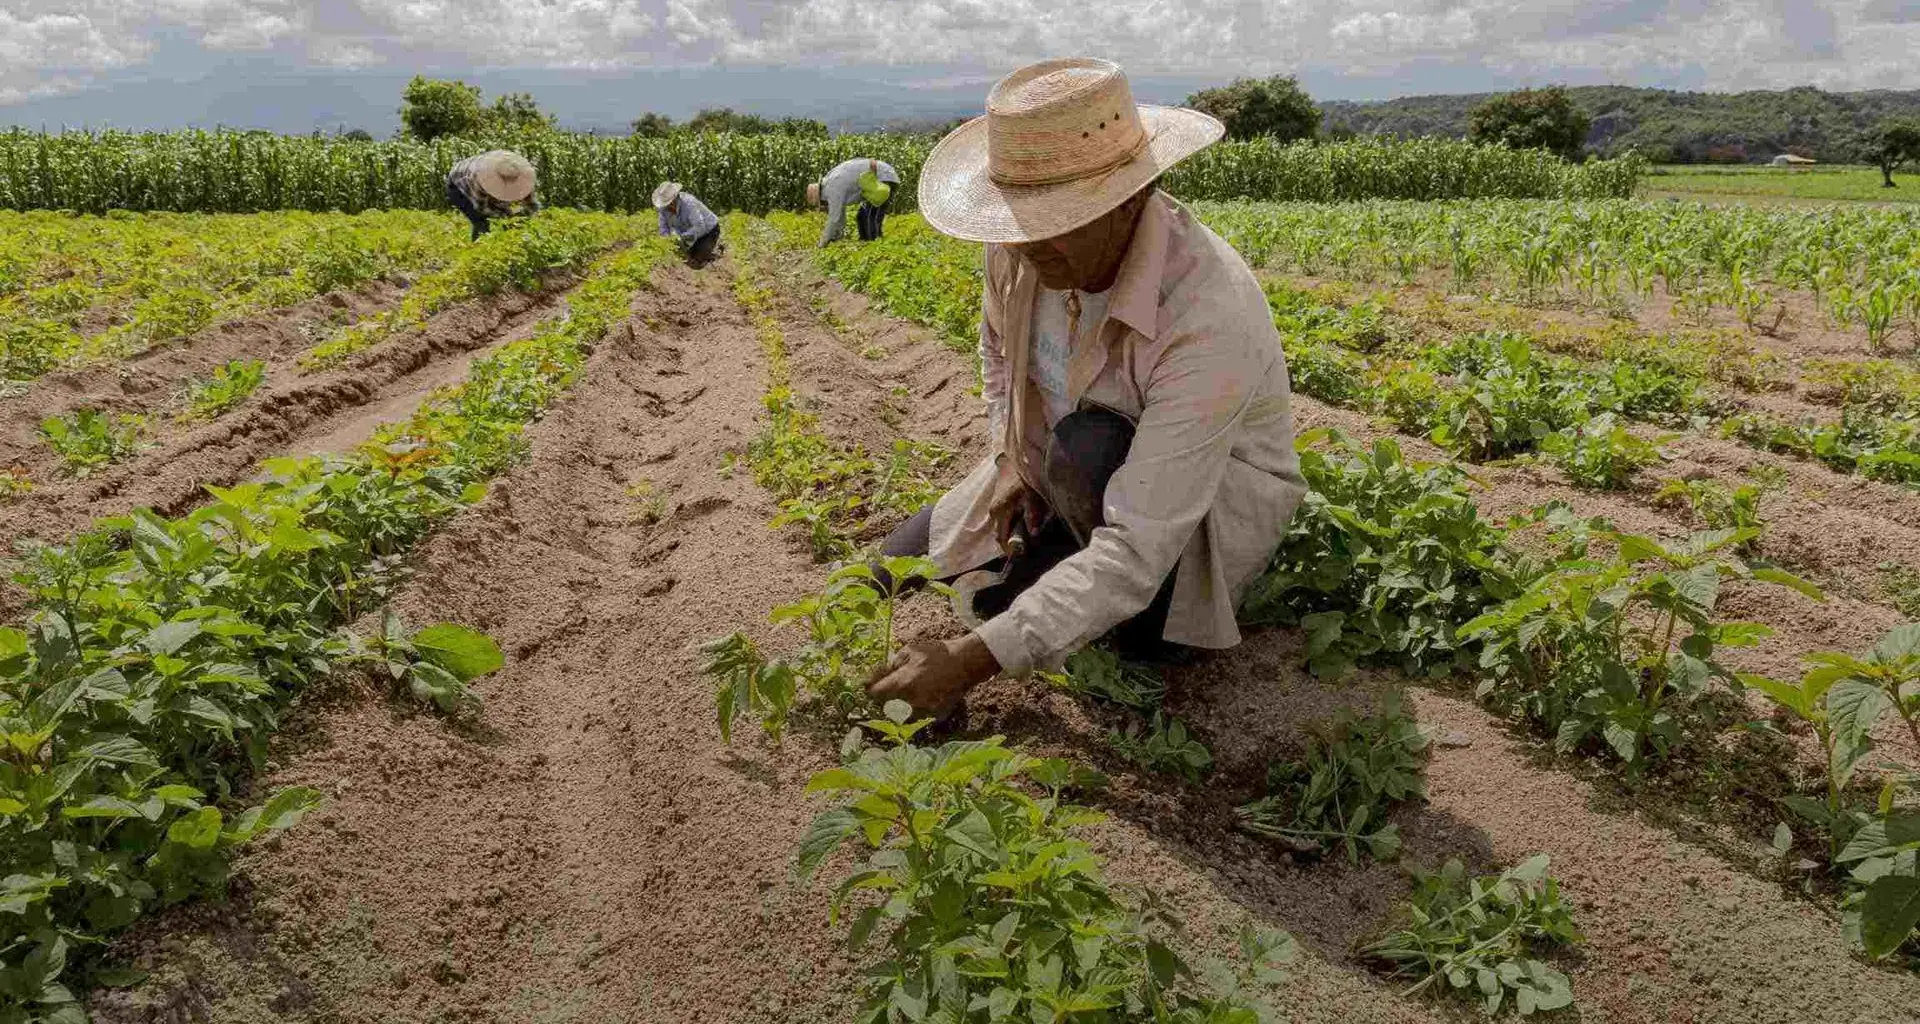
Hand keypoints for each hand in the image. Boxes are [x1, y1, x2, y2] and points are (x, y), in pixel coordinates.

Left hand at [866, 633, 999, 719]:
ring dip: (900, 707)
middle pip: (886, 706)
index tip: (871, 686)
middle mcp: (911, 701)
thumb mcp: (910, 651)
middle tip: (892, 688)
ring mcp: (924, 711)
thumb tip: (875, 677)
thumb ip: (890, 665)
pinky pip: (918, 717)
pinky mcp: (935, 716)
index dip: (871, 689)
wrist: (965, 663)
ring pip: (901, 715)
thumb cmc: (937, 653)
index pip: (875, 694)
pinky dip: (916, 710)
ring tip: (909, 693)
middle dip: (885, 698)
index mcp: (902, 683)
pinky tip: (923, 697)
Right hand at [987, 472, 1046, 555]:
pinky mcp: (997, 505)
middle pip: (1000, 535)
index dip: (1010, 549)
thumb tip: (1034, 533)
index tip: (1023, 555)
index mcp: (1000, 511)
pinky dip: (1011, 527)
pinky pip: (1002, 522)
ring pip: (1001, 529)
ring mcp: (994, 508)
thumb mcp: (1031, 494)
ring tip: (1027, 538)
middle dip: (1012, 544)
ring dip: (1012, 535)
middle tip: (1028, 548)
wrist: (1012, 461)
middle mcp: (994, 512)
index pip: (1001, 538)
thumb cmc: (1022, 477)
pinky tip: (1023, 526)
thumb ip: (1032, 513)